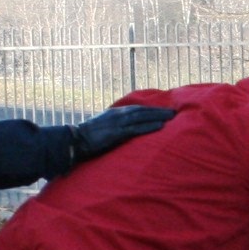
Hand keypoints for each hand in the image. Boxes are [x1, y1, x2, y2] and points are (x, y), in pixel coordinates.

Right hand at [61, 103, 176, 165]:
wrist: (75, 140)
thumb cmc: (86, 138)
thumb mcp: (101, 128)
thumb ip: (112, 127)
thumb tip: (120, 132)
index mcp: (114, 113)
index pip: (135, 109)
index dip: (149, 109)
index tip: (162, 110)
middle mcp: (117, 115)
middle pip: (142, 111)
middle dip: (158, 111)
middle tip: (174, 112)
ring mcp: (117, 123)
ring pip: (142, 117)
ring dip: (158, 116)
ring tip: (172, 117)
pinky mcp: (117, 133)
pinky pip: (137, 129)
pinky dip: (149, 126)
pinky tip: (161, 126)